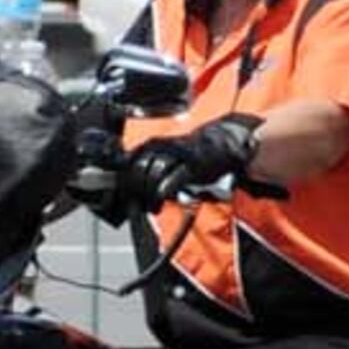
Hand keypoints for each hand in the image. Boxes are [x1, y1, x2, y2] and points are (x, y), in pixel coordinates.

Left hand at [124, 114, 264, 211]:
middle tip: (138, 202)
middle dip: (135, 188)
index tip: (124, 192)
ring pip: (153, 174)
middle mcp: (164, 148)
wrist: (225, 143)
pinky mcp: (193, 166)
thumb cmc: (195, 153)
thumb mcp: (170, 154)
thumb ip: (151, 165)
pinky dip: (164, 190)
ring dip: (149, 193)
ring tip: (151, 205)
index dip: (123, 178)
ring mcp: (179, 156)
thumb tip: (132, 186)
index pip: (129, 161)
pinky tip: (161, 199)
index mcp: (155, 145)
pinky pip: (173, 179)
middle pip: (138, 169)